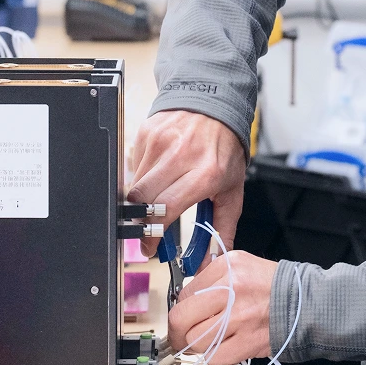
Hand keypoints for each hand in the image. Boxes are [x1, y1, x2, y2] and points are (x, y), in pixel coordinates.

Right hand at [128, 110, 245, 259]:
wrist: (217, 105)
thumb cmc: (225, 149)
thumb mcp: (232, 189)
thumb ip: (222, 226)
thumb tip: (213, 259)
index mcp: (205, 174)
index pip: (165, 211)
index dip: (152, 235)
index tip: (149, 247)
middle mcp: (181, 156)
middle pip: (142, 201)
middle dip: (141, 221)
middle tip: (148, 228)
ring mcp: (161, 142)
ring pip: (135, 185)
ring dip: (142, 199)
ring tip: (158, 197)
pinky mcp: (147, 133)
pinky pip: (134, 166)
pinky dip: (142, 176)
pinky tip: (158, 173)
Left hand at [168, 250, 277, 364]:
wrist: (303, 301)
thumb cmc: (270, 285)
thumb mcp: (240, 266)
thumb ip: (212, 280)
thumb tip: (186, 304)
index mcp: (226, 267)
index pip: (185, 293)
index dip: (181, 309)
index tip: (187, 317)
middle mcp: (230, 289)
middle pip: (182, 318)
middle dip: (178, 332)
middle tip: (183, 337)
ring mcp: (239, 317)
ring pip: (195, 341)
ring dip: (198, 345)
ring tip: (210, 340)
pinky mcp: (247, 341)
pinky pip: (215, 357)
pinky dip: (215, 356)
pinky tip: (225, 347)